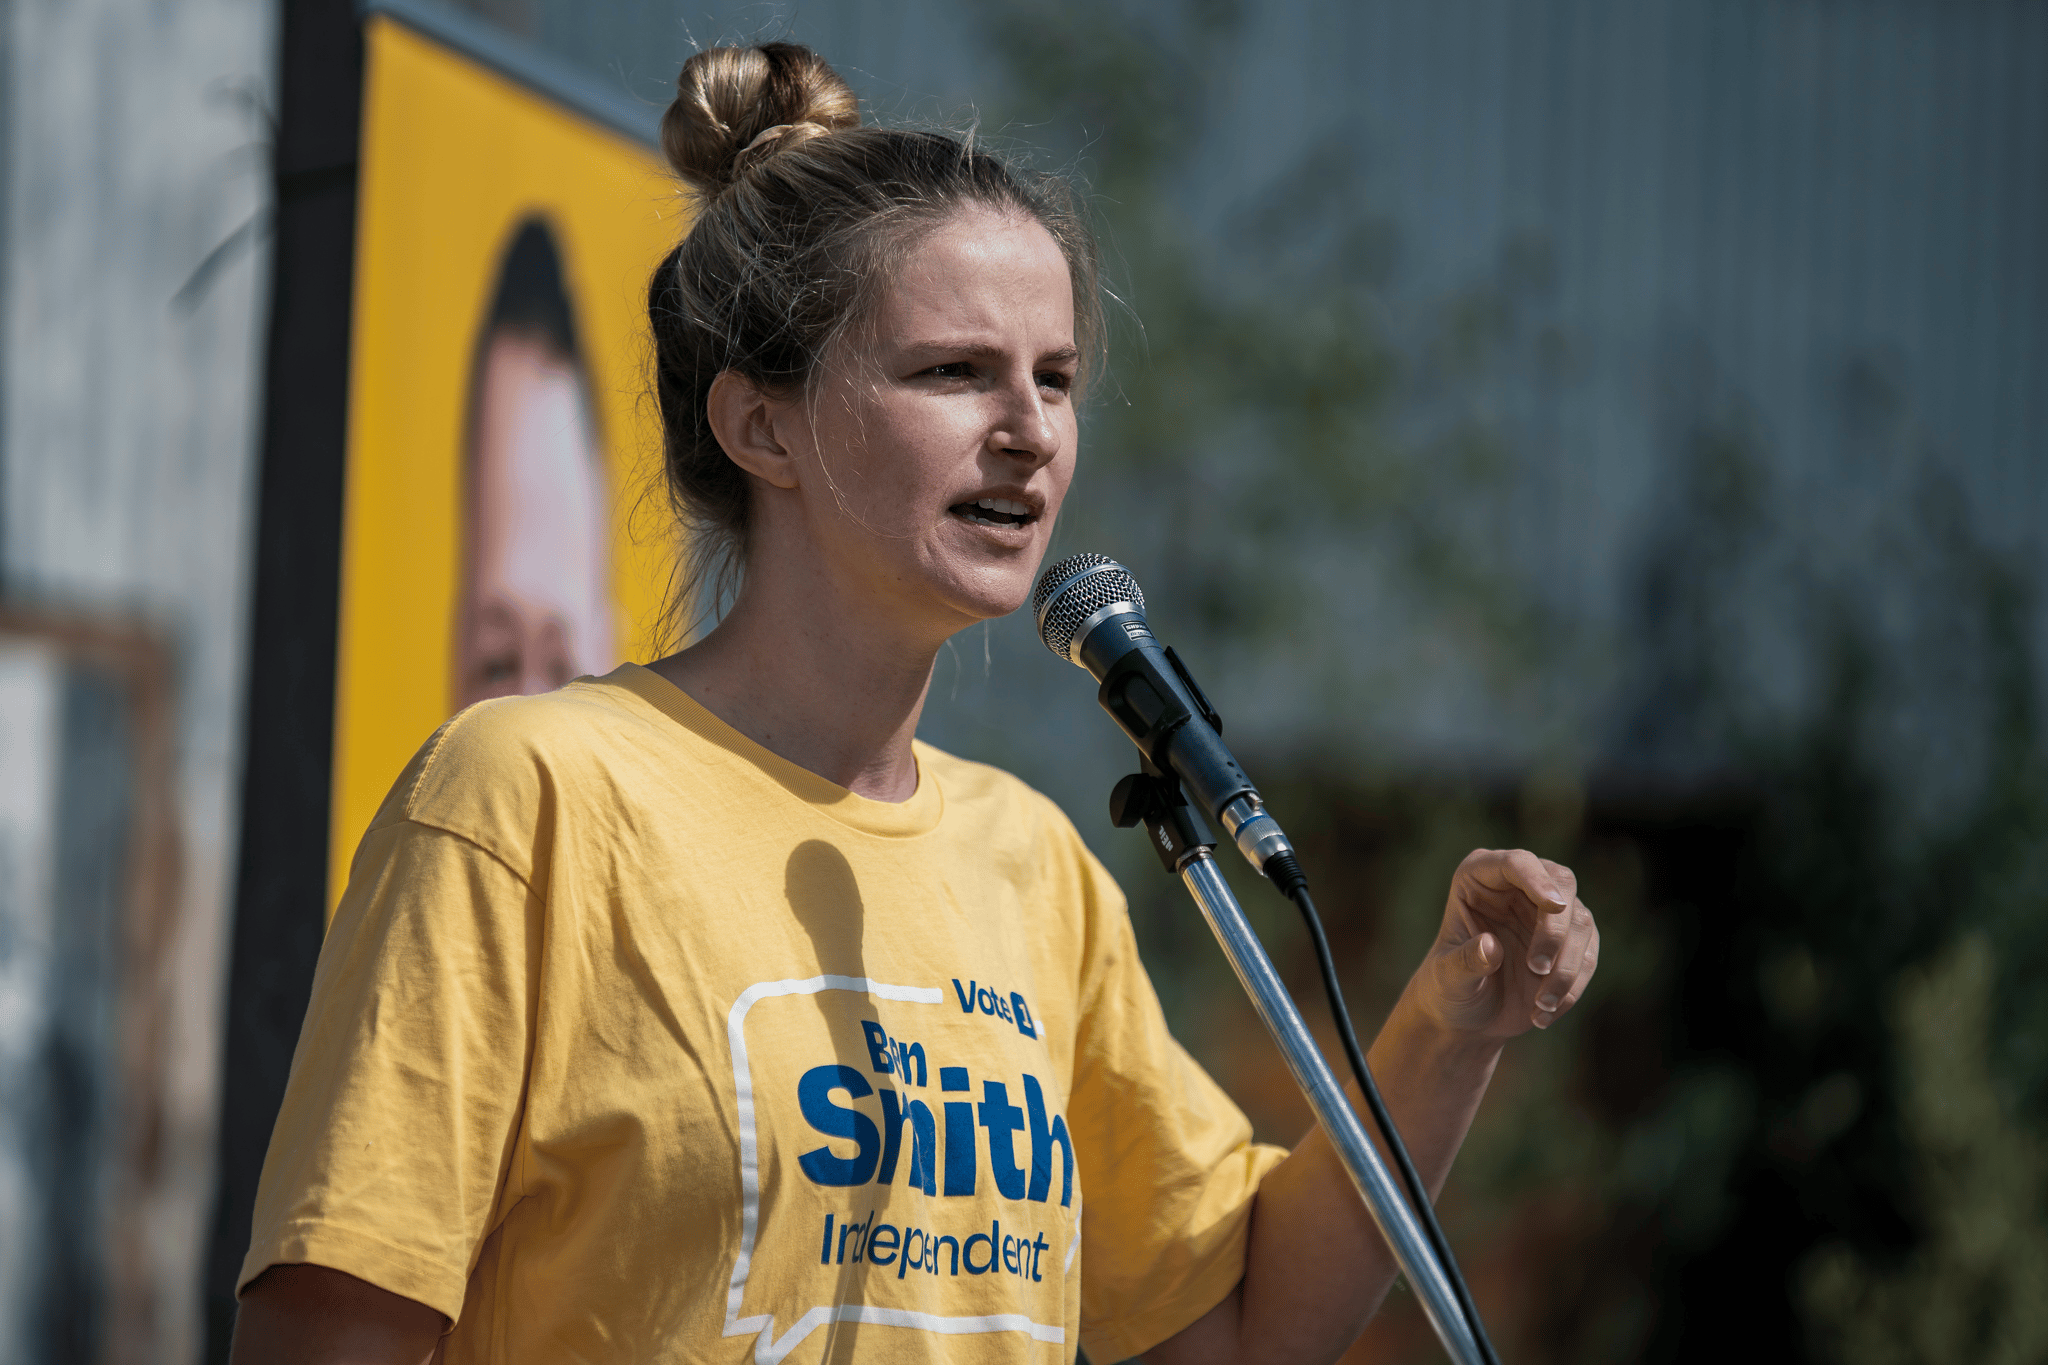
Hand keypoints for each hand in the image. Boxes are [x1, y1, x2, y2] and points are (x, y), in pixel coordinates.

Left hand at [1405, 847, 1597, 1039]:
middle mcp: (1519, 885)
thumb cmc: (1449, 988)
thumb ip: (1466, 962)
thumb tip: (1489, 946)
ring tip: (1540, 1004)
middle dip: (1555, 928)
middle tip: (1537, 968)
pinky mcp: (1571, 941)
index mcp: (1479, 877)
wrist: (1468, 1015)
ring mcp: (1548, 912)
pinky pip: (1587, 956)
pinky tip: (1544, 1013)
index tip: (1554, 905)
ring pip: (1581, 923)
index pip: (1516, 863)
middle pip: (1561, 883)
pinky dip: (1572, 986)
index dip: (1536, 879)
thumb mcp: (1448, 978)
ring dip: (1565, 968)